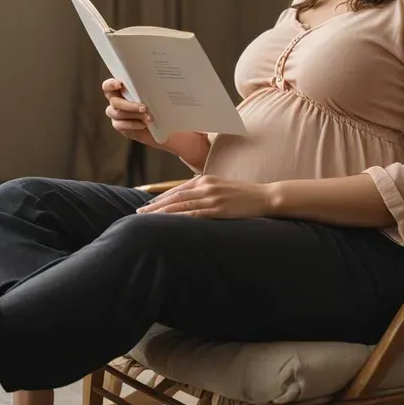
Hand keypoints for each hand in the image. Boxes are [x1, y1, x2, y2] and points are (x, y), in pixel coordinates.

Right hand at [102, 78, 157, 147]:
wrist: (161, 125)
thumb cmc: (157, 106)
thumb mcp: (154, 96)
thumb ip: (147, 91)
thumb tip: (149, 87)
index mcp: (121, 91)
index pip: (108, 86)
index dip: (110, 84)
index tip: (119, 85)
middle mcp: (116, 102)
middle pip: (114, 101)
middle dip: (129, 105)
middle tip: (144, 108)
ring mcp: (116, 115)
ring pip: (117, 114)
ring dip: (133, 115)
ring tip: (148, 117)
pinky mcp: (119, 126)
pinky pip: (121, 125)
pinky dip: (133, 125)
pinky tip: (143, 125)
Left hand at [136, 175, 271, 218]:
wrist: (265, 196)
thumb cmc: (244, 194)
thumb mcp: (221, 187)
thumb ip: (205, 192)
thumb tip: (190, 201)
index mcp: (205, 179)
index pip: (177, 190)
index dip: (160, 198)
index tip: (147, 205)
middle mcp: (205, 186)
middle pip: (174, 197)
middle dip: (155, 205)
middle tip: (139, 213)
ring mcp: (212, 197)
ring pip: (181, 206)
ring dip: (162, 213)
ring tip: (148, 220)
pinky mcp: (218, 209)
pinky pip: (195, 215)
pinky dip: (179, 219)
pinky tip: (169, 225)